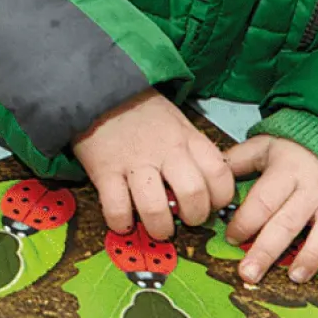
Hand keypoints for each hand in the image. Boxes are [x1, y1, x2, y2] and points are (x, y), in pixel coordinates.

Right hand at [72, 89, 234, 238]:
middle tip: (185, 220)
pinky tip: (122, 222)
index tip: (208, 204)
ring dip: (159, 227)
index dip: (219, 199)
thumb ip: (191, 149)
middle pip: (193, 194)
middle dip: (193, 218)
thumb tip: (204, 186)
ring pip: (155, 207)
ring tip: (157, 228)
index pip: (220, 175)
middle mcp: (165, 151)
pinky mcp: (104, 171)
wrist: (97, 89)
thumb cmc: (140, 111)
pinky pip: (116, 208)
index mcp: (187, 138)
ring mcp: (133, 162)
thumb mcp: (176, 121)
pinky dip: (121, 223)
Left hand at [224, 135, 317, 284]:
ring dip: (310, 257)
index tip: (231, 239)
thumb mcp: (263, 148)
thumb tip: (208, 177)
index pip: (263, 201)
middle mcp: (314, 187)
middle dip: (266, 251)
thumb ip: (236, 161)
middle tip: (249, 273)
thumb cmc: (291, 154)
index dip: (245, 222)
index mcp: (287, 170)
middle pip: (288, 222)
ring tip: (294, 278)